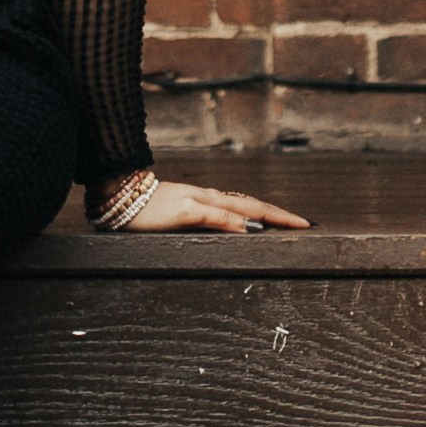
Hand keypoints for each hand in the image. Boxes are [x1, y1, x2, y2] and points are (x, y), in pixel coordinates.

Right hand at [107, 176, 311, 234]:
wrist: (117, 193)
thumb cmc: (146, 209)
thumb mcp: (178, 219)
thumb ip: (203, 223)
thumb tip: (234, 233)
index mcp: (209, 201)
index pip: (250, 207)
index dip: (275, 214)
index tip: (299, 224)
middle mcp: (209, 197)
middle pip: (253, 204)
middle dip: (282, 215)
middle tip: (308, 224)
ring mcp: (197, 202)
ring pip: (241, 207)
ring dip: (268, 215)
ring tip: (291, 225)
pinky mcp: (184, 210)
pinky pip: (214, 216)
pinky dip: (233, 221)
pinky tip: (249, 228)